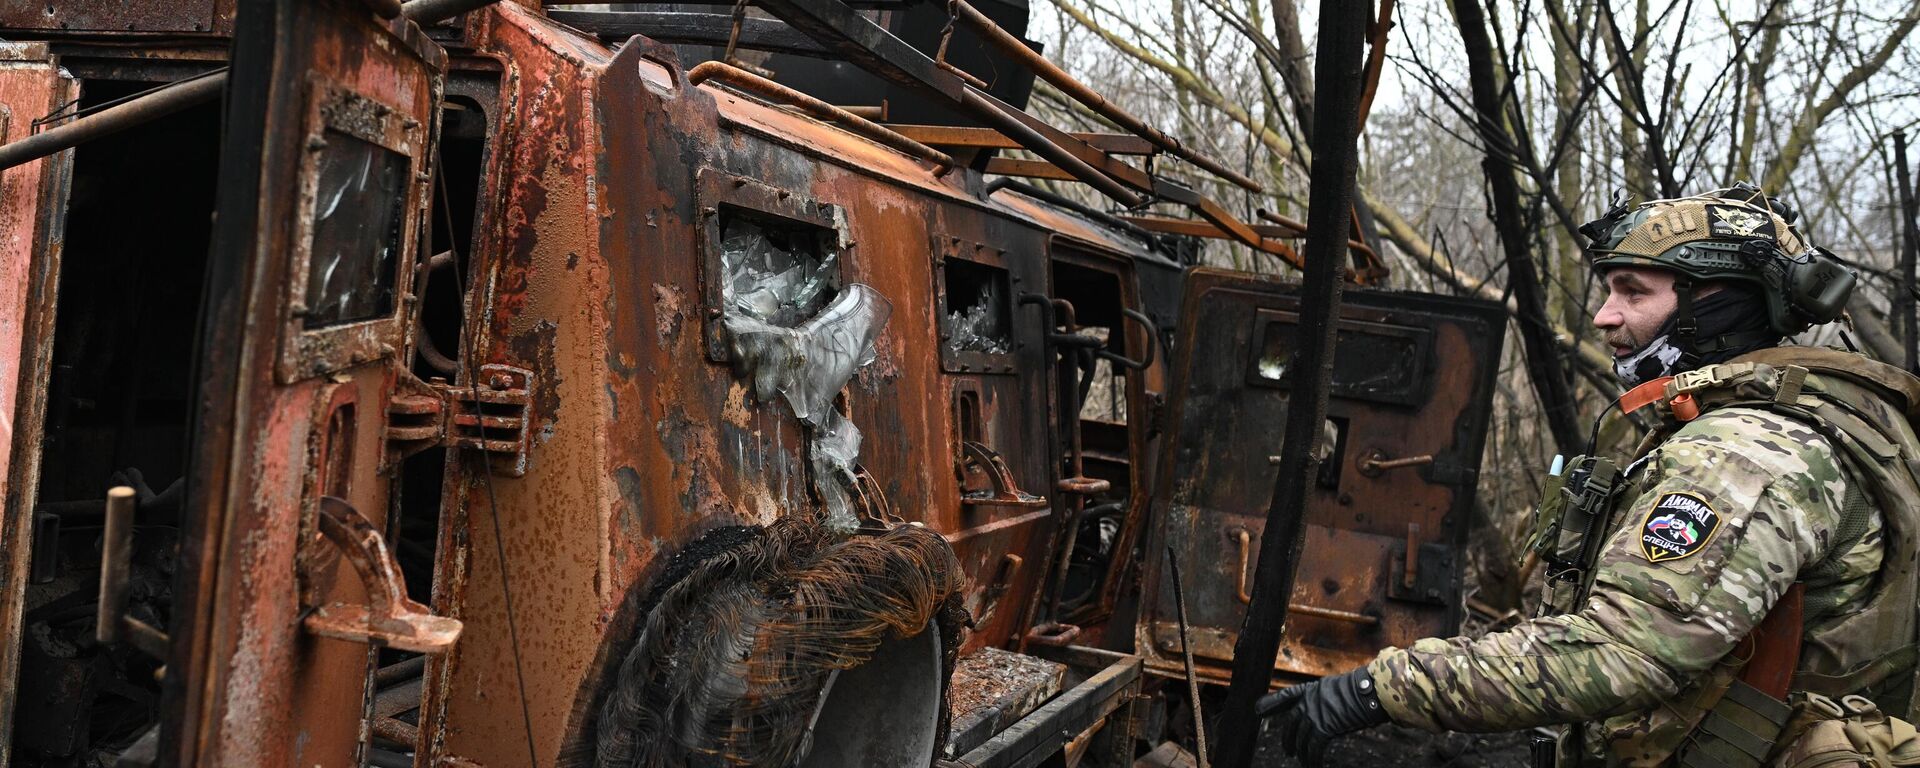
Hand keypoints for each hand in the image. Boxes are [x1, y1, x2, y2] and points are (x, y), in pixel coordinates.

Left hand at [1256, 668, 1388, 765]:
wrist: (1368, 691)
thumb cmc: (1360, 690)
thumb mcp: (1336, 689)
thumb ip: (1325, 700)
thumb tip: (1324, 713)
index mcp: (1310, 690)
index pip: (1285, 697)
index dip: (1271, 704)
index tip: (1258, 710)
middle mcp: (1308, 702)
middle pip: (1290, 724)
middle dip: (1287, 739)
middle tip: (1287, 751)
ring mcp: (1313, 715)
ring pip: (1301, 740)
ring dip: (1301, 754)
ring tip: (1303, 762)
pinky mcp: (1323, 728)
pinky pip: (1314, 748)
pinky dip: (1313, 759)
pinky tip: (1314, 766)